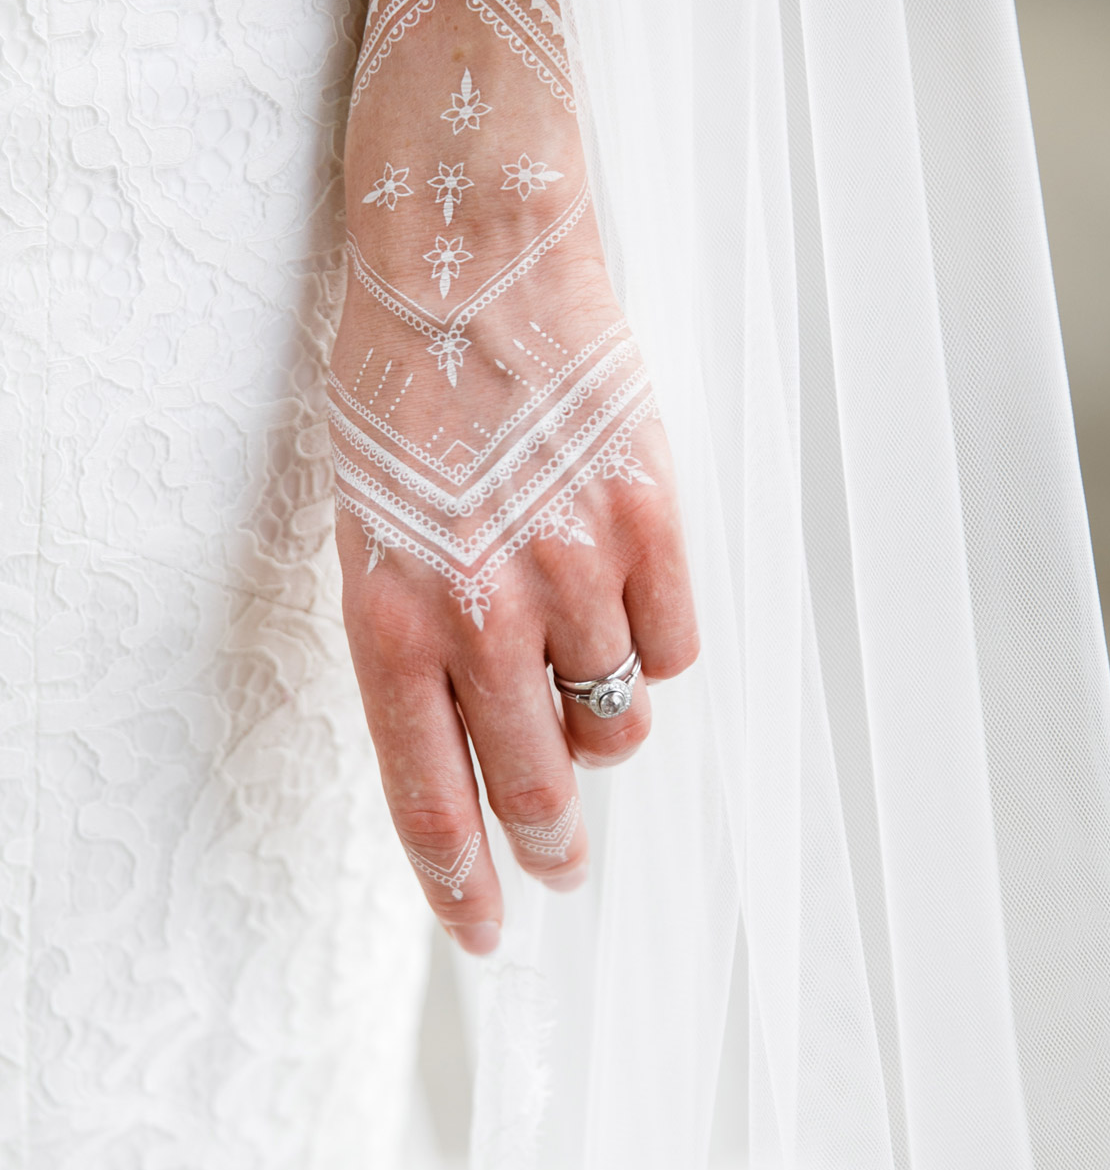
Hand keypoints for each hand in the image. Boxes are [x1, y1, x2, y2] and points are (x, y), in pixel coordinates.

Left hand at [329, 0, 697, 950]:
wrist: (468, 237)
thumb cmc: (401, 383)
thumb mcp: (371, 526)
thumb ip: (421, 643)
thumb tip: (492, 745)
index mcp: (388, 609)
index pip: (428, 790)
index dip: (460, 879)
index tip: (485, 932)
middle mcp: (481, 602)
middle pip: (538, 778)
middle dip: (551, 838)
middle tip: (563, 862)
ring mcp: (573, 559)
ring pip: (618, 717)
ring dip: (602, 725)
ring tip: (584, 687)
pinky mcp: (652, 512)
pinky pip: (678, 644)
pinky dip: (656, 645)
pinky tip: (626, 602)